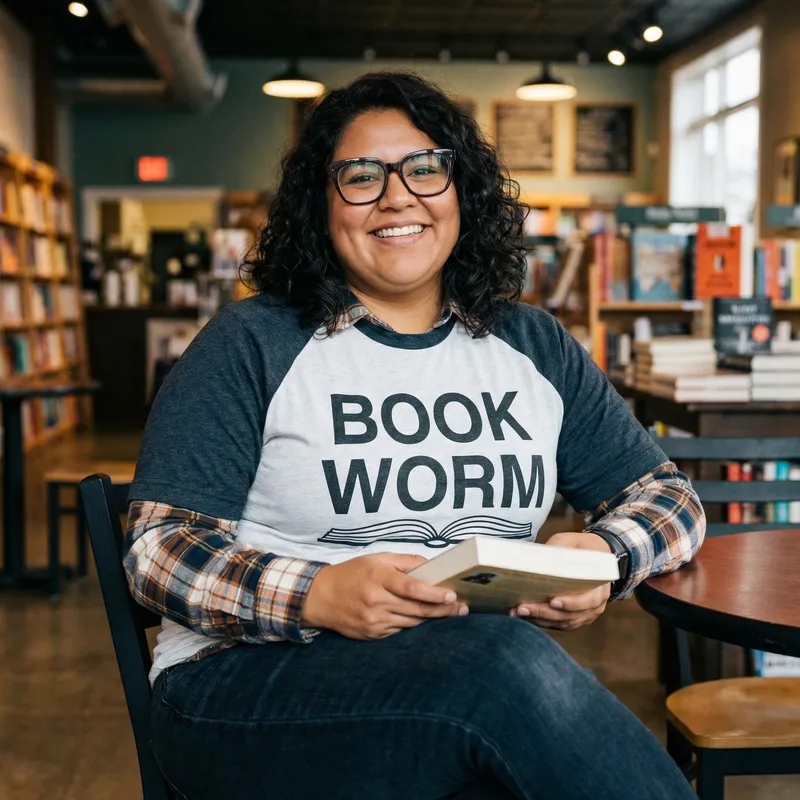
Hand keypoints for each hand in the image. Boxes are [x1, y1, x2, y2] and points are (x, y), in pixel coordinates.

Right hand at [301, 553, 467, 639]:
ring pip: (412, 621)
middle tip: (463, 608)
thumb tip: (431, 566)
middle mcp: (376, 602)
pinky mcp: (372, 635)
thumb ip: (405, 562)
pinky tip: (419, 616)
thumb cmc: (351, 574)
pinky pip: (399, 630)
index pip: (412, 588)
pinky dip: (411, 622)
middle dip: (443, 609)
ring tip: (449, 611)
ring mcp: (374, 621)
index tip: (453, 595)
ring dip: (431, 617)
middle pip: (417, 609)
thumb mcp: (377, 559)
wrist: (321, 597)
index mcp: (378, 579)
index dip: (434, 593)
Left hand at [511, 532, 612, 629]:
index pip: (588, 599)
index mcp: (600, 585)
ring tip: (517, 612)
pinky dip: (542, 621)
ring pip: (562, 622)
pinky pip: (559, 624)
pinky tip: (525, 615)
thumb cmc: (580, 547)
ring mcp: (586, 613)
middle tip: (522, 608)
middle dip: (544, 612)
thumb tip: (535, 561)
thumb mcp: (569, 541)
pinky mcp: (576, 618)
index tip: (552, 601)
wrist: (595, 553)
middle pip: (570, 614)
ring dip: (539, 619)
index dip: (571, 603)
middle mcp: (596, 604)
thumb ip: (556, 550)